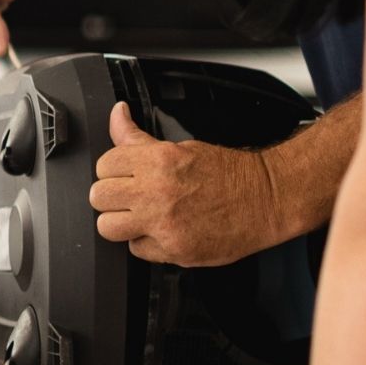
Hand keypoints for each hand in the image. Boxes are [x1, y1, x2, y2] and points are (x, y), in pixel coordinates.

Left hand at [88, 103, 280, 266]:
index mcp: (157, 162)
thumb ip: (138, 138)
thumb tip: (117, 114)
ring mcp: (164, 225)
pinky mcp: (174, 251)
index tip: (123, 173)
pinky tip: (162, 231)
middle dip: (111, 195)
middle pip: (99, 197)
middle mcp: (157, 193)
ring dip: (120, 222)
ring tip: (139, 216)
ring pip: (108, 227)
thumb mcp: (180, 147)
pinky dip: (146, 242)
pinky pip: (136, 250)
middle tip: (129, 195)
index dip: (112, 170)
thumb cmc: (228, 173)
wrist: (266, 200)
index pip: (103, 165)